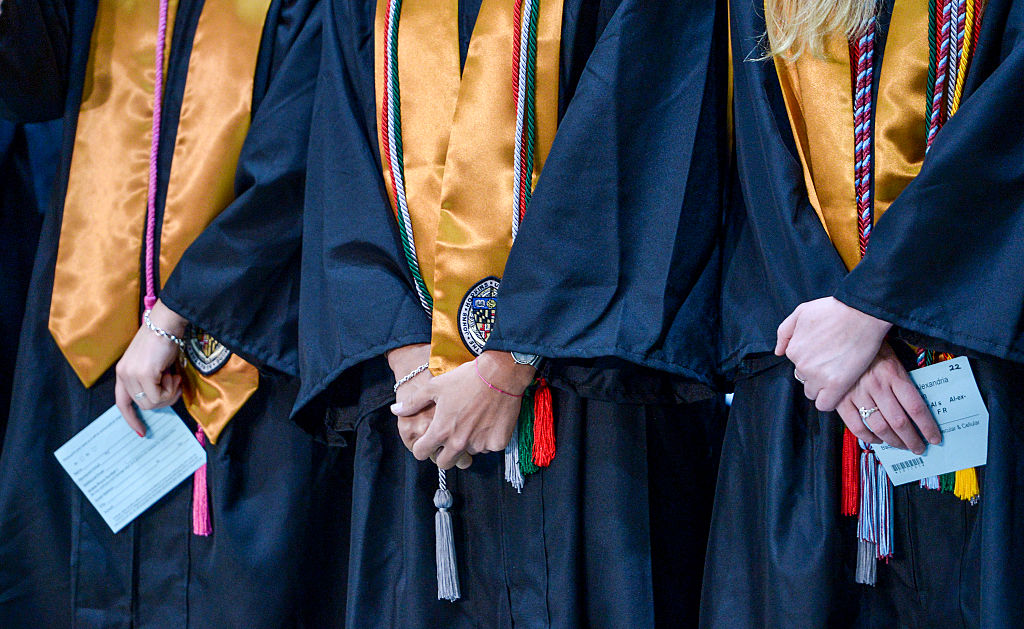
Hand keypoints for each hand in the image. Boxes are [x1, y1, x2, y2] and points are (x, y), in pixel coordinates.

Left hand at [114, 300, 185, 436]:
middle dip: (163, 400)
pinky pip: (159, 395)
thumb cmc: (163, 341)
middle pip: (143, 405)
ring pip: (152, 403)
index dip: (132, 419)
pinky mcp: (144, 374)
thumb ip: (150, 381)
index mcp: (122, 373)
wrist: (166, 324)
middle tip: (174, 385)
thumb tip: (160, 399)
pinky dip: (171, 389)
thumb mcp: (152, 365)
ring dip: (168, 394)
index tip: (142, 432)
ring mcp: (132, 375)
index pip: (122, 403)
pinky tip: (174, 375)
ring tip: (174, 378)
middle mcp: (123, 375)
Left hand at [393, 351, 535, 469]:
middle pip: (444, 463)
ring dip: (466, 445)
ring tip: (471, 423)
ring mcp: (479, 445)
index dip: (421, 448)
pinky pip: (487, 447)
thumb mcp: (435, 386)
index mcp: (441, 430)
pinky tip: (487, 422)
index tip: (427, 442)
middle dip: (442, 454)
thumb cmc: (466, 379)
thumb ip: (413, 402)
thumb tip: (395, 410)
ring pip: (468, 454)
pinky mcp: (497, 443)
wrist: (500, 374)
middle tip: (448, 440)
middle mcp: (459, 442)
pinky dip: (485, 439)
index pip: (422, 453)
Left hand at [776, 297, 891, 411]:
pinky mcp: (837, 385)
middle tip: (833, 361)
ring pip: (813, 392)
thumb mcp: (801, 312)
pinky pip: (824, 405)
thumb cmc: (834, 310)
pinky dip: (829, 401)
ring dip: (823, 386)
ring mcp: (818, 377)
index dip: (812, 359)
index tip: (825, 354)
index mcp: (793, 350)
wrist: (862, 313)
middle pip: (805, 378)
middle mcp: (802, 365)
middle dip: (816, 373)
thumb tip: (778, 352)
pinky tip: (838, 390)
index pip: (797, 364)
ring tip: (838, 372)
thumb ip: (785, 332)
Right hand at [835, 343, 941, 454]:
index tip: (934, 438)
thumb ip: (902, 380)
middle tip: (918, 448)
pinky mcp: (840, 399)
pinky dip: (868, 437)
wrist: (840, 336)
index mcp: (893, 374)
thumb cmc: (870, 348)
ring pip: (879, 426)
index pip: (916, 407)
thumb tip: (917, 407)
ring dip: (893, 441)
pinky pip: (856, 425)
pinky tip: (877, 439)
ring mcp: (857, 393)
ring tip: (901, 446)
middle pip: (900, 421)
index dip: (927, 427)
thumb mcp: (892, 358)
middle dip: (912, 440)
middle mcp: (877, 385)